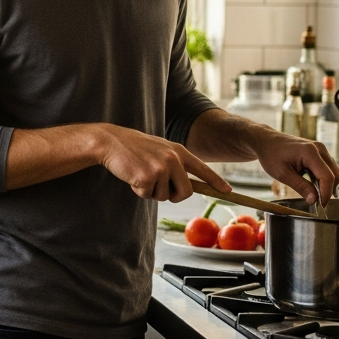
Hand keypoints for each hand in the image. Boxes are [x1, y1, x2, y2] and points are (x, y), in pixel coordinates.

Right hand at [96, 124, 231, 200]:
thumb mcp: (159, 150)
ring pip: (165, 197)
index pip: (202, 169)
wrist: (110, 142)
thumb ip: (174, 163)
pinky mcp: (147, 177)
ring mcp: (161, 168)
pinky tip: (132, 176)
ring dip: (152, 192)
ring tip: (140, 174)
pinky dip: (138, 191)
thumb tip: (186, 187)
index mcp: (178, 151)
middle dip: (174, 196)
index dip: (216, 182)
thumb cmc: (133, 147)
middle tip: (159, 188)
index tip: (228, 191)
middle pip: (186, 192)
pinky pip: (148, 196)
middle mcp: (173, 159)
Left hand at [251, 130, 338, 205]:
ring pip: (334, 172)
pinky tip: (311, 183)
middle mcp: (319, 149)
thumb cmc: (271, 154)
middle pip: (335, 175)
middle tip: (316, 201)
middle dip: (328, 190)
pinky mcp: (319, 152)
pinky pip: (328, 168)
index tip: (321, 205)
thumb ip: (301, 187)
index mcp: (310, 152)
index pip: (327, 177)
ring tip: (312, 192)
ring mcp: (321, 149)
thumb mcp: (282, 174)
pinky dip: (323, 178)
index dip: (326, 193)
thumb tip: (314, 200)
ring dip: (326, 184)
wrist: (266, 141)